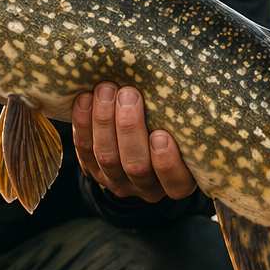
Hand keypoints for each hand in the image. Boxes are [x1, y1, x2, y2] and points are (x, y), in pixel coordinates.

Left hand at [73, 83, 196, 202]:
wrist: (142, 135)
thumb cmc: (175, 127)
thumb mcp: (186, 129)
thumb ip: (183, 119)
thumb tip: (179, 82)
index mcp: (179, 182)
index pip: (176, 184)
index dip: (167, 163)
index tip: (160, 135)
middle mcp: (147, 187)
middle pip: (135, 166)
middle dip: (129, 128)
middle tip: (128, 94)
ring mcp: (117, 180)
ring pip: (107, 157)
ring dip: (104, 120)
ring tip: (106, 89)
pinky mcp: (93, 170)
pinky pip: (85, 150)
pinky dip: (82, 123)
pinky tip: (85, 98)